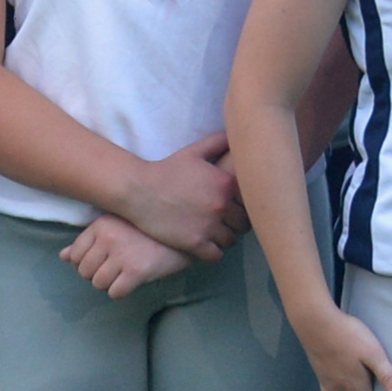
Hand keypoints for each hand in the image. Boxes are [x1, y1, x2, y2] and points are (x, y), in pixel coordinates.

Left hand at [60, 211, 192, 298]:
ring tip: (125, 273)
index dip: (86, 261)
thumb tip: (63, 257)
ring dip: (110, 283)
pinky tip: (133, 281)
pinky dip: (121, 291)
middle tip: (116, 267)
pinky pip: (115, 292)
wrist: (185, 230)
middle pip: (84, 271)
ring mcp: (122, 256)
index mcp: (100, 226)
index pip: (74, 255)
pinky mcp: (137, 271)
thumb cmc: (149, 228)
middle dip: (98, 273)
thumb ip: (88, 240)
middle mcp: (108, 240)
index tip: (103, 259)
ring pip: (98, 283)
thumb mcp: (116, 225)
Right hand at [121, 134, 239, 259]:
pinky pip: (216, 255)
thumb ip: (217, 143)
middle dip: (237, 224)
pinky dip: (214, 252)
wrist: (139, 190)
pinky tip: (206, 246)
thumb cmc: (168, 169)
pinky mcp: (195, 243)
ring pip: (231, 240)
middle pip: (244, 223)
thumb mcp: (194, 152)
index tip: (236, 207)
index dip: (245, 205)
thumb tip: (235, 134)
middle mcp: (222, 206)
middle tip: (227, 223)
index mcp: (227, 184)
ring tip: (216, 234)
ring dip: (226, 238)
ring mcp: (209, 226)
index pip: (252, 201)